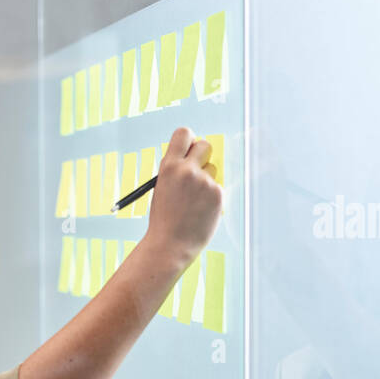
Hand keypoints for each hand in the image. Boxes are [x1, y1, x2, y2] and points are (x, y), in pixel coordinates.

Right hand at [144, 127, 222, 266]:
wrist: (170, 245)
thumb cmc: (164, 219)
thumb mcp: (162, 188)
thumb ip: (176, 171)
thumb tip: (193, 158)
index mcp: (169, 166)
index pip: (184, 134)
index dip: (188, 141)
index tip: (188, 150)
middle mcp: (187, 170)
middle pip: (205, 145)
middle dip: (203, 155)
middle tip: (197, 170)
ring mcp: (203, 181)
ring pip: (212, 169)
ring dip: (206, 180)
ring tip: (193, 201)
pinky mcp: (217, 194)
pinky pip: (217, 187)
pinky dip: (211, 197)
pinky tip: (200, 211)